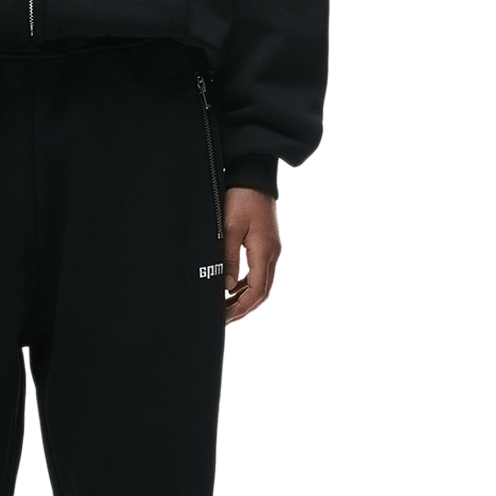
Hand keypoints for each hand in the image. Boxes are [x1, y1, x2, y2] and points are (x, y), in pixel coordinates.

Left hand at [223, 186, 282, 326]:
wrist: (254, 175)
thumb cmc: (240, 198)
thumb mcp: (230, 228)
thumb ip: (228, 259)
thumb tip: (226, 288)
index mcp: (265, 252)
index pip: (257, 292)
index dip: (241, 309)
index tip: (224, 319)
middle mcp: (273, 254)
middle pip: (262, 292)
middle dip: (243, 309)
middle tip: (222, 320)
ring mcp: (272, 250)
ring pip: (261, 284)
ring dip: (245, 298)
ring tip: (224, 308)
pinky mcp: (267, 244)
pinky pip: (259, 272)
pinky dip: (246, 284)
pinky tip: (232, 289)